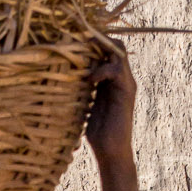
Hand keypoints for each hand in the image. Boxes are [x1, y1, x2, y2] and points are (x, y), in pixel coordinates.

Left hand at [84, 53, 138, 190]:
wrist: (111, 150)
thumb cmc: (97, 132)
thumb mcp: (86, 103)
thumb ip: (83, 89)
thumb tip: (65, 78)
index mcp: (112, 79)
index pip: (108, 50)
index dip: (94, 43)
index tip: (75, 40)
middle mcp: (122, 77)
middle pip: (115, 45)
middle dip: (98, 40)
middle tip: (79, 40)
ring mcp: (126, 83)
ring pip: (119, 51)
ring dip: (100, 49)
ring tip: (83, 55)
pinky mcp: (126, 91)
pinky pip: (116, 70)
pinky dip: (101, 70)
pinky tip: (89, 79)